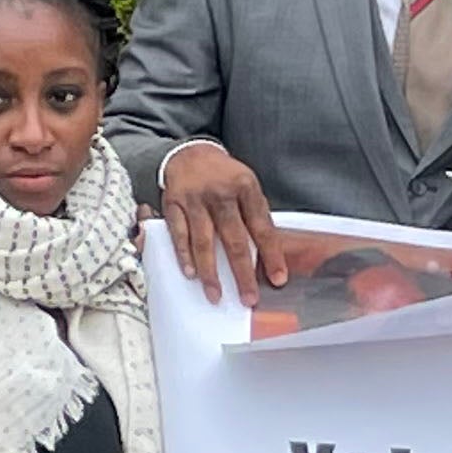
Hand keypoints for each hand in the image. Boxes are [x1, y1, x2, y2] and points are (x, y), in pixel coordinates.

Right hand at [157, 142, 280, 303]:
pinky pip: (179, 234)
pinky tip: (191, 274)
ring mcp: (195, 199)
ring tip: (216, 295)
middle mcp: (221, 194)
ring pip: (204, 241)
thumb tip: (270, 255)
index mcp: (246, 188)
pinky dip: (184, 255)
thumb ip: (256, 216)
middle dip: (242, 273)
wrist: (190, 154)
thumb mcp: (247, 186)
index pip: (262, 227)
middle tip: (248, 298)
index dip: (271, 255)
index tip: (278, 279)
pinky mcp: (173, 204)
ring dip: (210, 272)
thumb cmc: (224, 177)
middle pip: (234, 239)